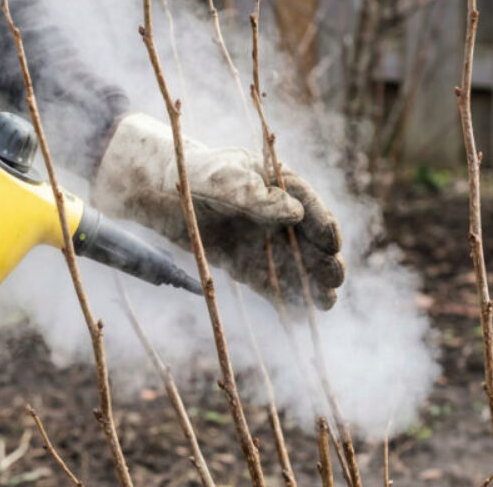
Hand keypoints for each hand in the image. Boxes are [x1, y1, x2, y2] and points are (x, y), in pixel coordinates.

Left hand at [91, 113, 344, 308]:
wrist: (158, 193)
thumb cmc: (192, 175)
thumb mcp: (221, 179)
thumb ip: (254, 194)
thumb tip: (295, 212)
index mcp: (278, 182)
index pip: (308, 204)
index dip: (322, 224)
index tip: (331, 242)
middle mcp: (276, 214)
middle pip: (309, 239)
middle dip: (324, 259)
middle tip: (334, 277)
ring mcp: (261, 240)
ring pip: (294, 265)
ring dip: (311, 284)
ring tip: (326, 303)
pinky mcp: (244, 264)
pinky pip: (268, 283)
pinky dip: (283, 298)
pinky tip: (299, 316)